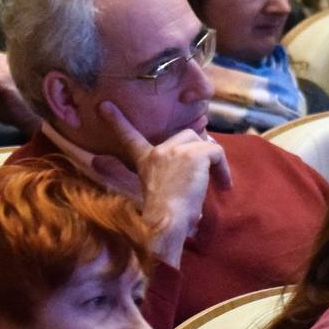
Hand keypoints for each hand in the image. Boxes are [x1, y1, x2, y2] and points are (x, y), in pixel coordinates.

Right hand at [88, 101, 230, 264]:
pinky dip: (224, 168)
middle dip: (198, 150)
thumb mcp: (155, 198)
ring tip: (218, 183)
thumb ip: (164, 187)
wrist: (166, 223)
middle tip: (207, 171)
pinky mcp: (195, 154)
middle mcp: (158, 151)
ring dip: (212, 160)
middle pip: (185, 136)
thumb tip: (178, 203)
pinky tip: (224, 186)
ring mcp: (176, 150)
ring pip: (202, 143)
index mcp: (145, 161)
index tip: (104, 105)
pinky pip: (216, 152)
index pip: (130, 137)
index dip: (116, 122)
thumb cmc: (162, 219)